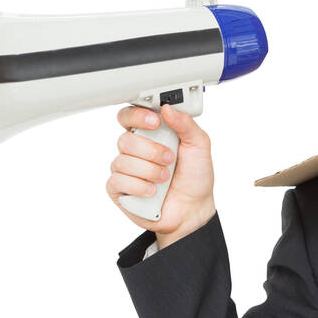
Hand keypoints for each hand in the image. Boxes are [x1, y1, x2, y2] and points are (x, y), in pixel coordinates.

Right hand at [106, 104, 215, 248]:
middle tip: (169, 158)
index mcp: (150, 134)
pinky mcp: (119, 189)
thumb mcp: (199, 145)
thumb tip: (168, 109)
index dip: (137, 116)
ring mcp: (126, 169)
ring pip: (122, 161)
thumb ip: (186, 124)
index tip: (155, 122)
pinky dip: (139, 186)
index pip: (129, 116)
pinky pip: (117, 181)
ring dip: (149, 170)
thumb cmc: (194, 176)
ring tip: (165, 177)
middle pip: (125, 139)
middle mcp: (135, 150)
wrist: (194, 208)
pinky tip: (153, 191)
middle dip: (151, 150)